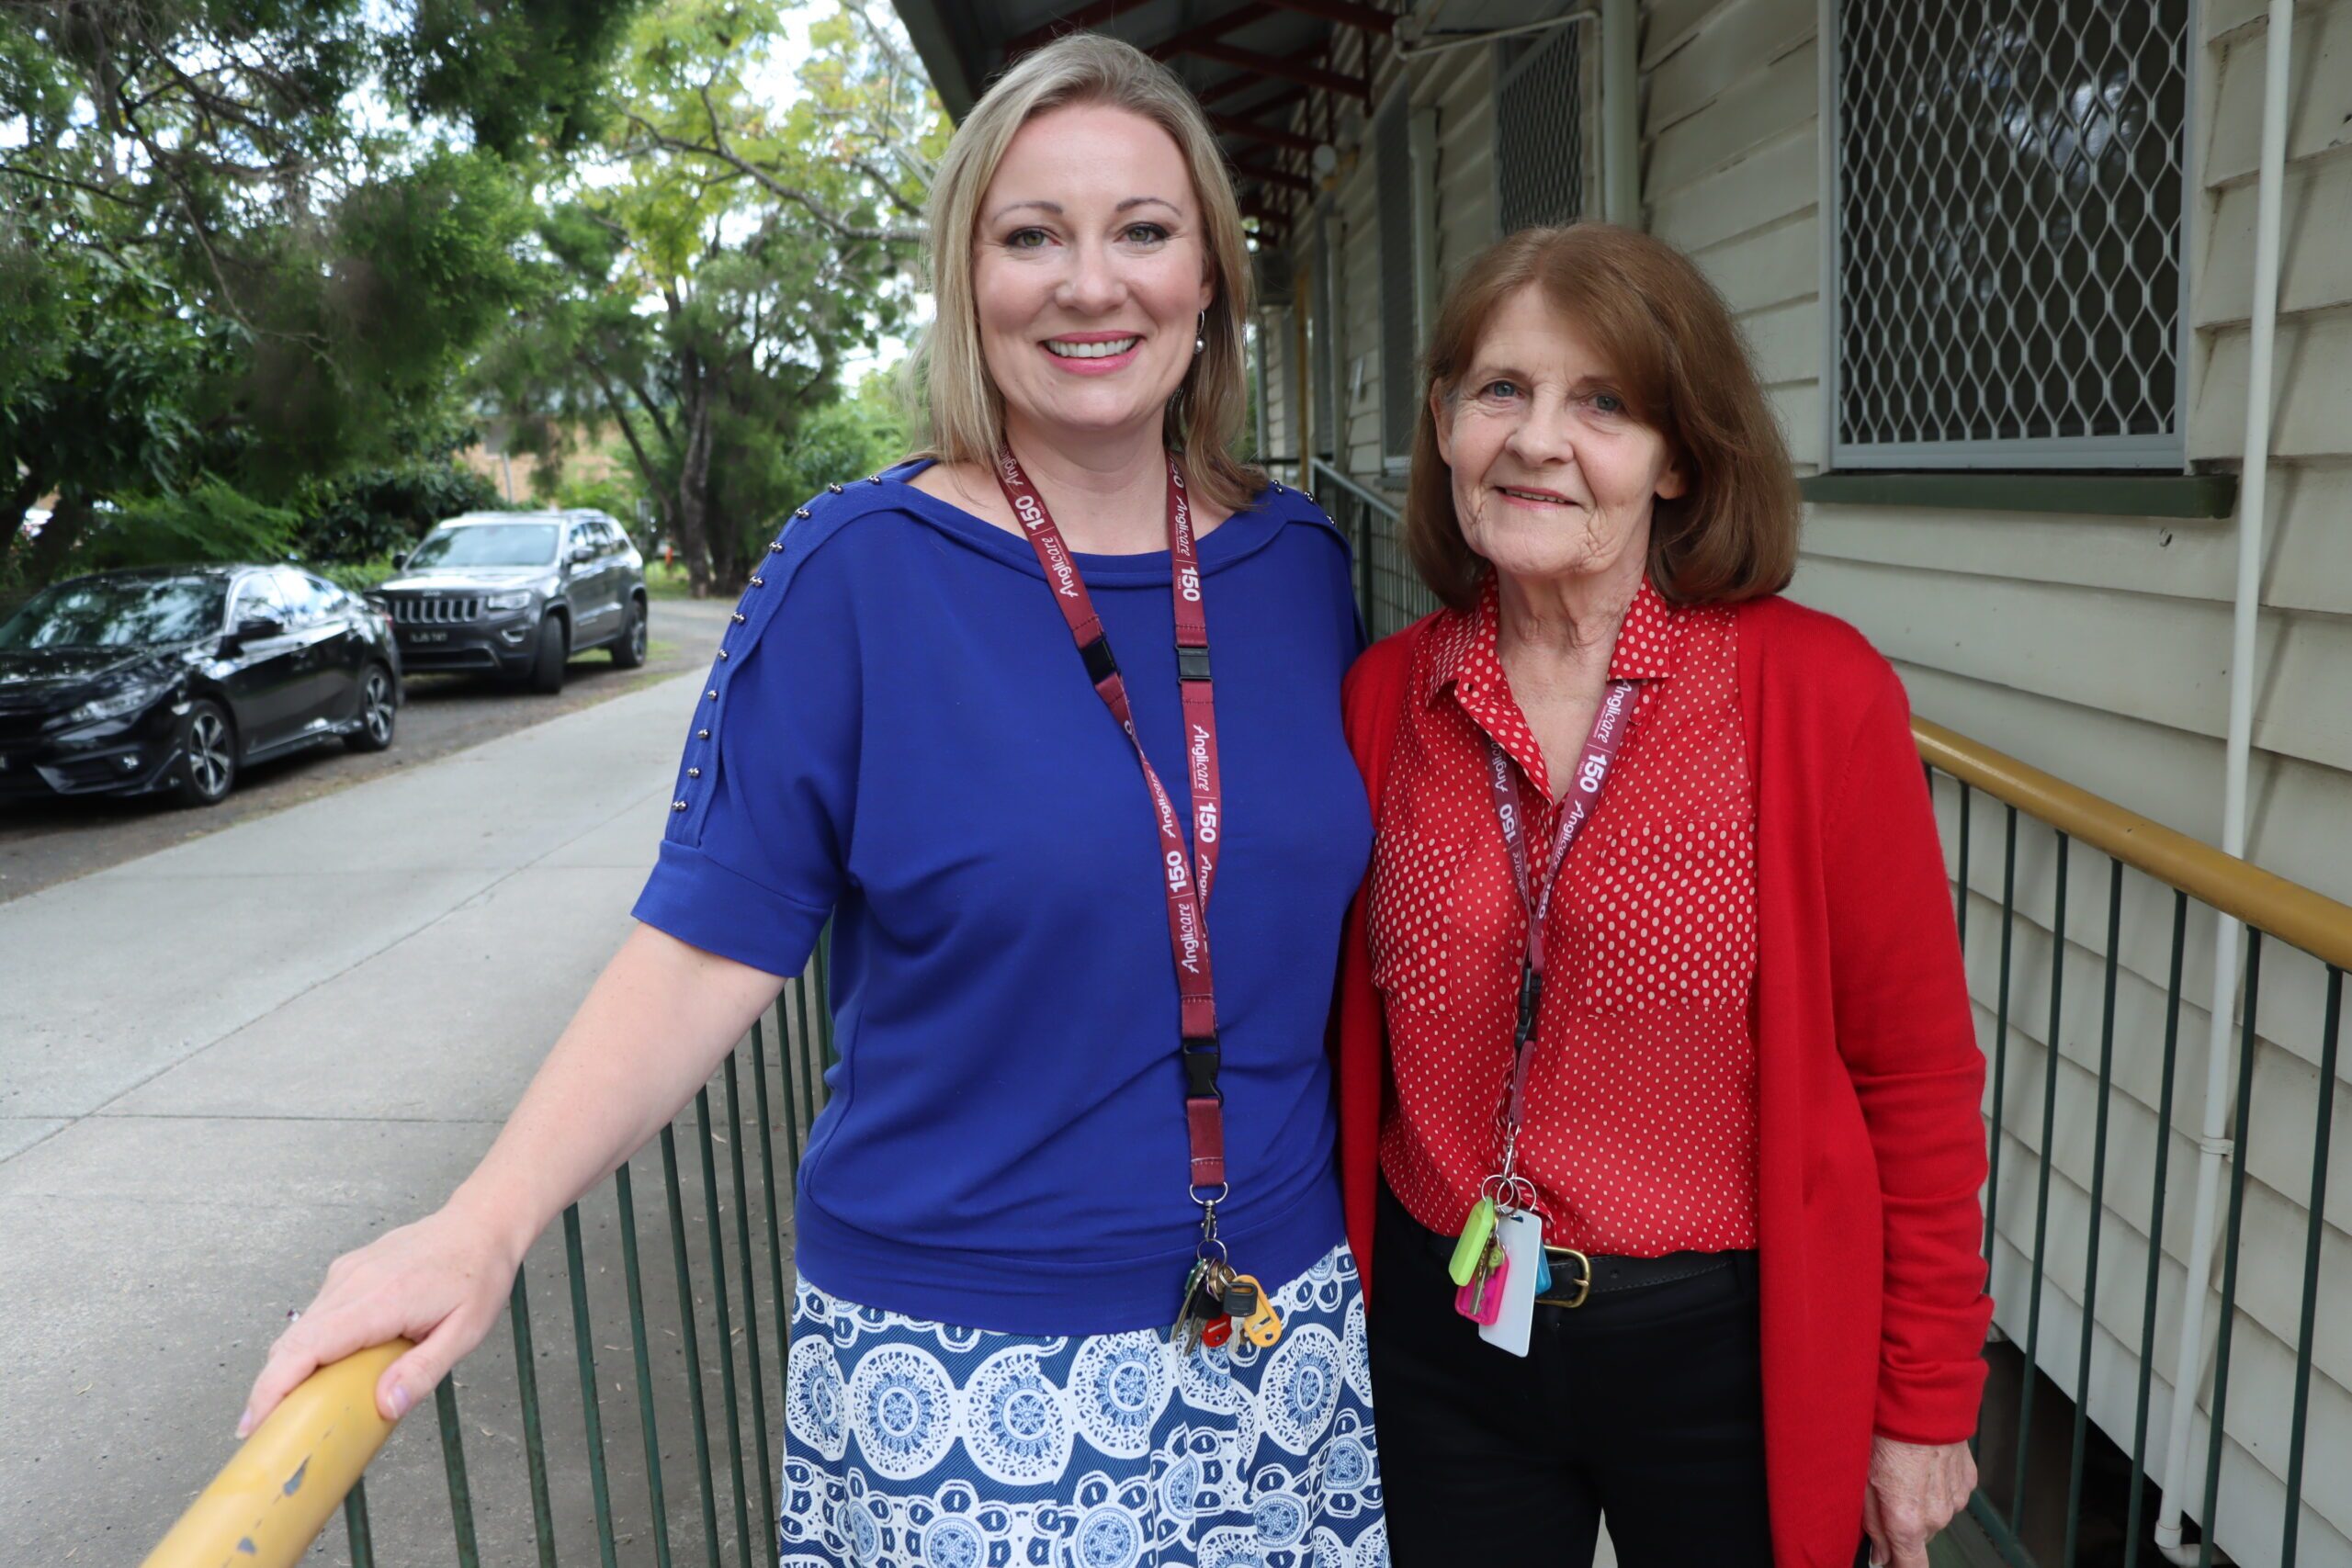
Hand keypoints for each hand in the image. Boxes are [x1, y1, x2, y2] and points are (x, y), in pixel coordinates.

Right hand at [238, 1197, 523, 1435]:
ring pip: (301, 1329)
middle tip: (266, 1431)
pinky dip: (310, 1345)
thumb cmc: (478, 1274)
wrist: (480, 1225)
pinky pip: (318, 1314)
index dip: (274, 1387)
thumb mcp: (465, 1332)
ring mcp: (346, 1274)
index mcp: (379, 1300)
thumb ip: (423, 1371)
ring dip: (290, 1368)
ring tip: (294, 1408)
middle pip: (292, 1343)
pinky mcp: (348, 1271)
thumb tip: (385, 1407)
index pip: (308, 1348)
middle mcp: (352, 1283)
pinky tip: (326, 1369)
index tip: (255, 1422)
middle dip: (270, 1389)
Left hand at [1862, 1435, 1975, 1567]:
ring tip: (1906, 1470)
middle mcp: (1937, 1517)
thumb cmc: (1884, 1436)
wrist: (1920, 1400)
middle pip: (1920, 1537)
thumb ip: (1874, 1526)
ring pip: (1936, 1515)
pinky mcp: (1968, 1481)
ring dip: (1922, 1502)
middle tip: (1887, 1490)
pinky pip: (1950, 1494)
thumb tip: (1881, 1556)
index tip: (1889, 1560)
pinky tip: (1924, 1462)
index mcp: (1908, 1521)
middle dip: (1904, 1523)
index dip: (1899, 1565)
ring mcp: (1956, 1499)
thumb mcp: (1863, 1481)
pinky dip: (1938, 1485)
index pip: (1912, 1566)